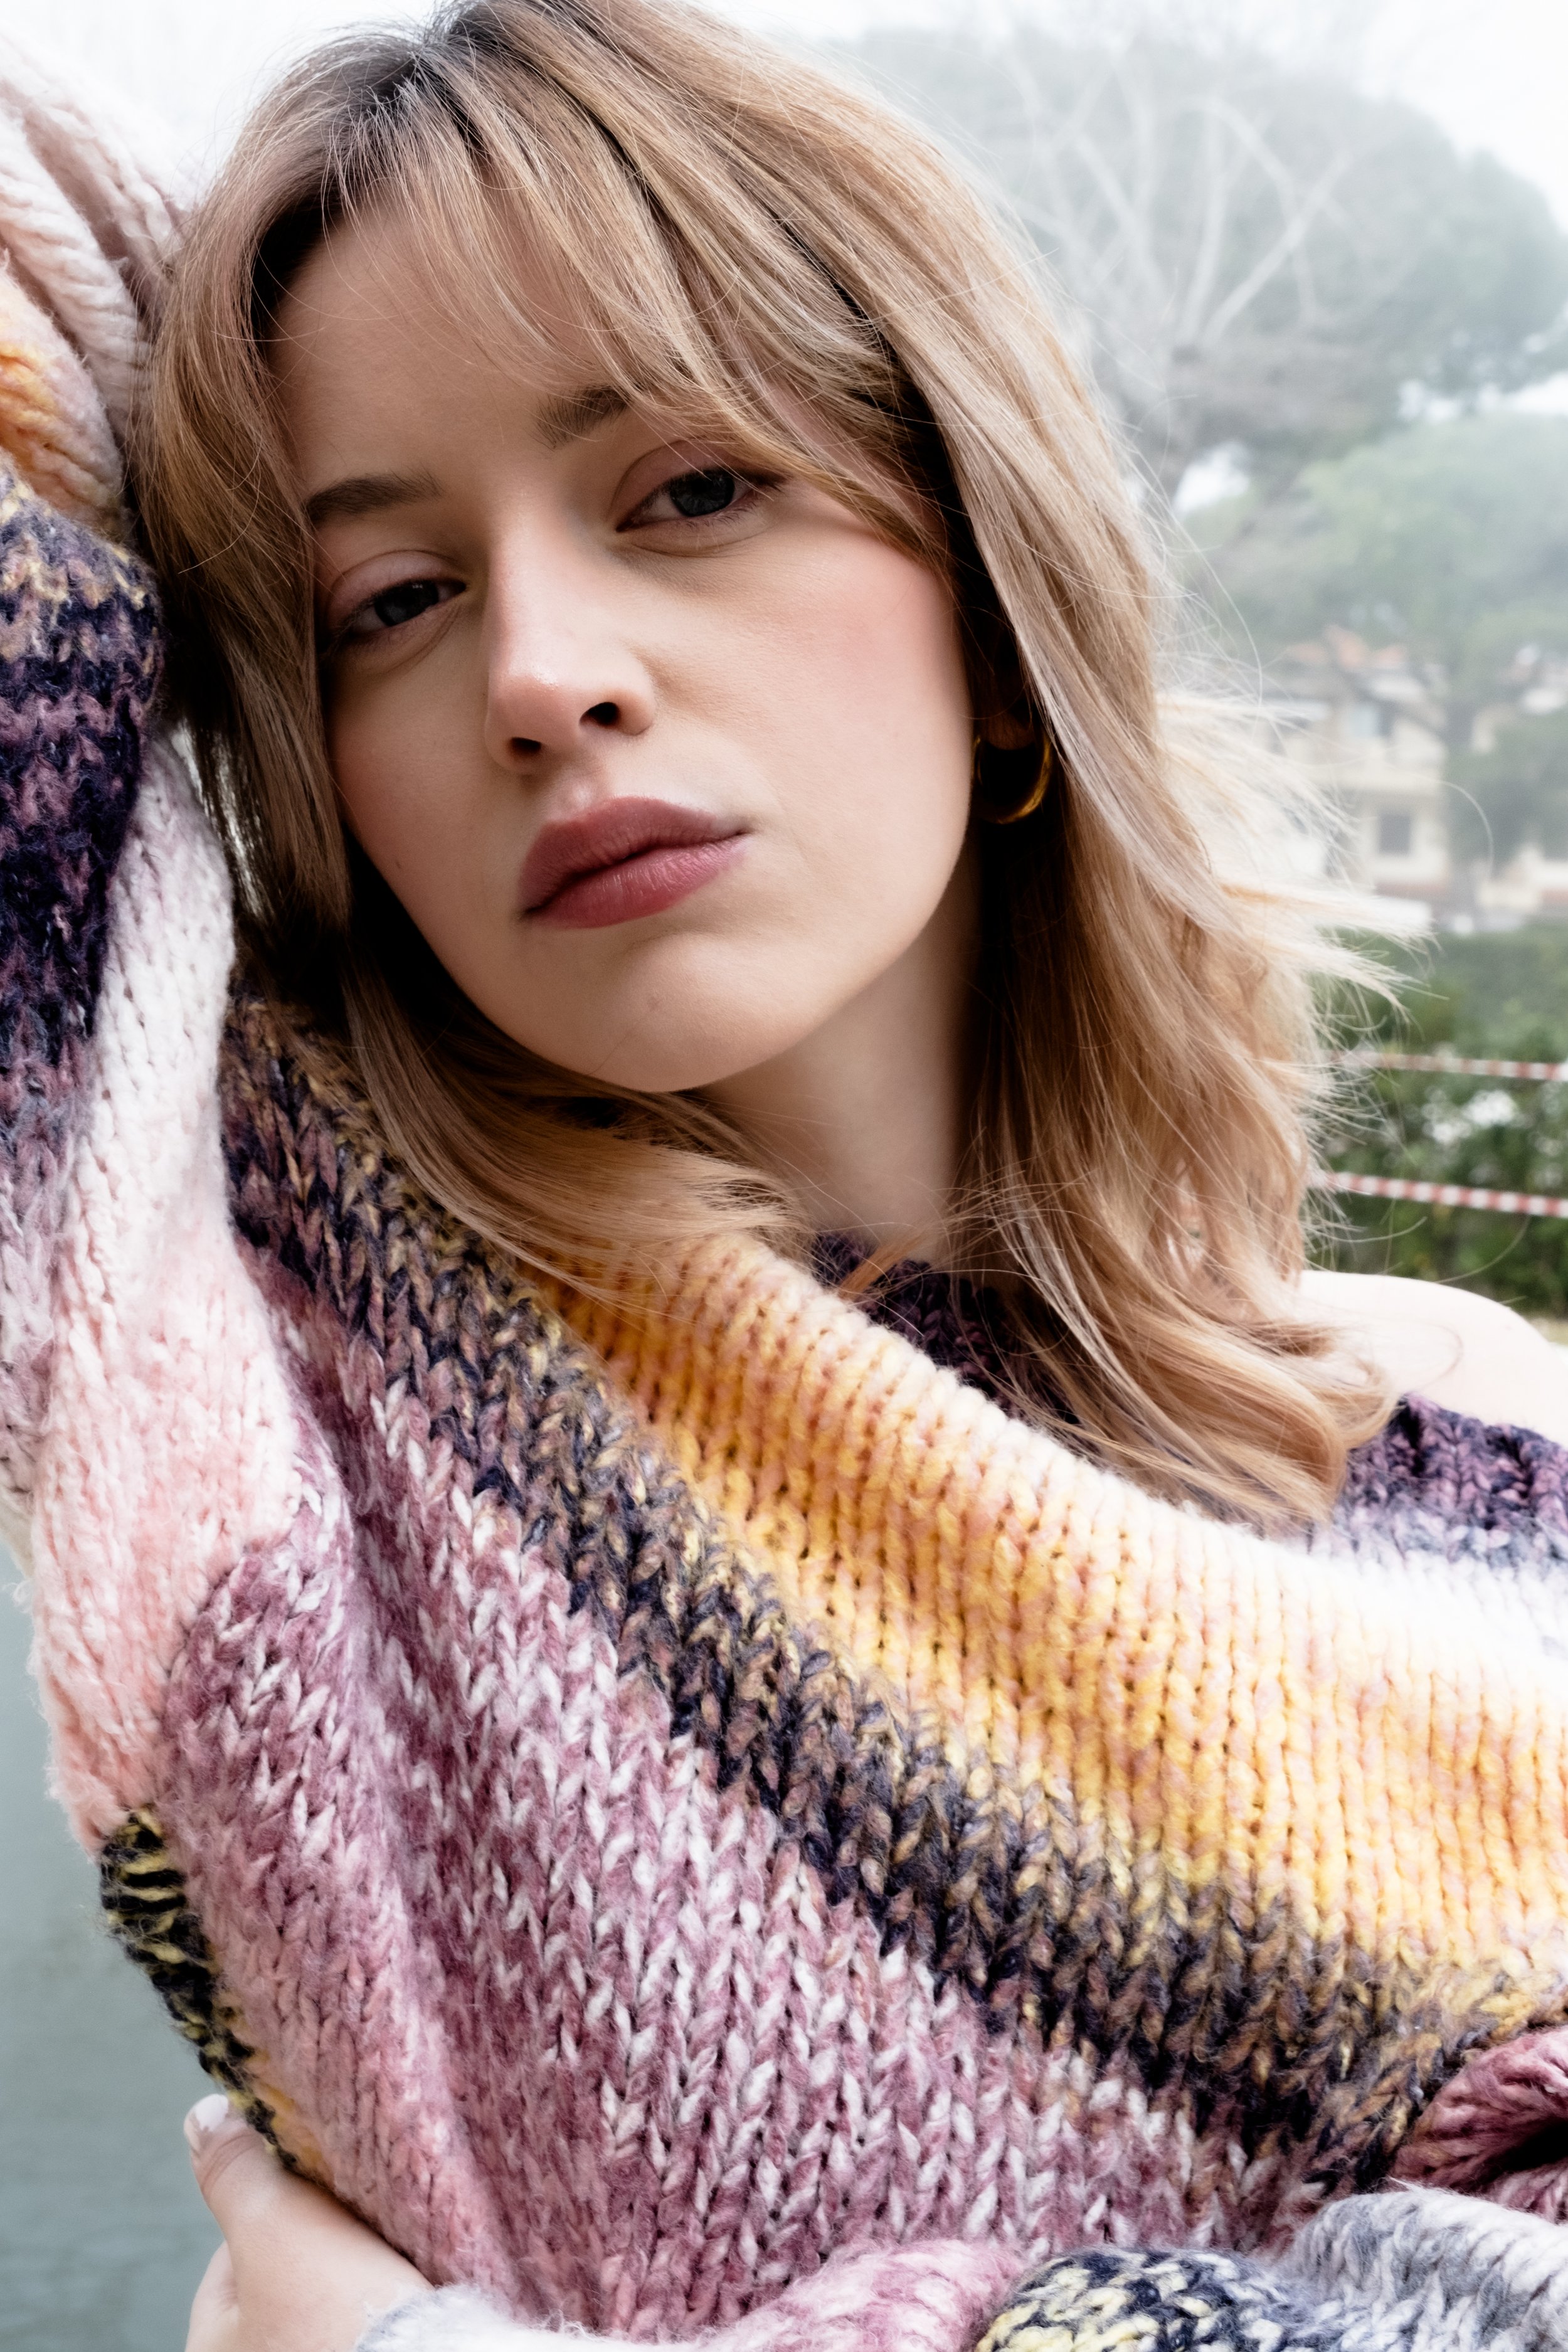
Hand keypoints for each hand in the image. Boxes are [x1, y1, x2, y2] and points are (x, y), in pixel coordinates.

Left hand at [184, 2095, 431, 2351]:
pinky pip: (360, 2321)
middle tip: (358, 2211)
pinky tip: (406, 2275)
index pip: (228, 2259)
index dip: (273, 2209)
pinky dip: (379, 2298)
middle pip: (280, 2278)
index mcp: (208, 2349)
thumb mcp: (276, 2225)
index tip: (319, 2186)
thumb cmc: (335, 2316)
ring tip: (390, 2239)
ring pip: (324, 2299)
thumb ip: (235, 2172)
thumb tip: (202, 2117)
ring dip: (353, 2269)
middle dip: (318, 2241)